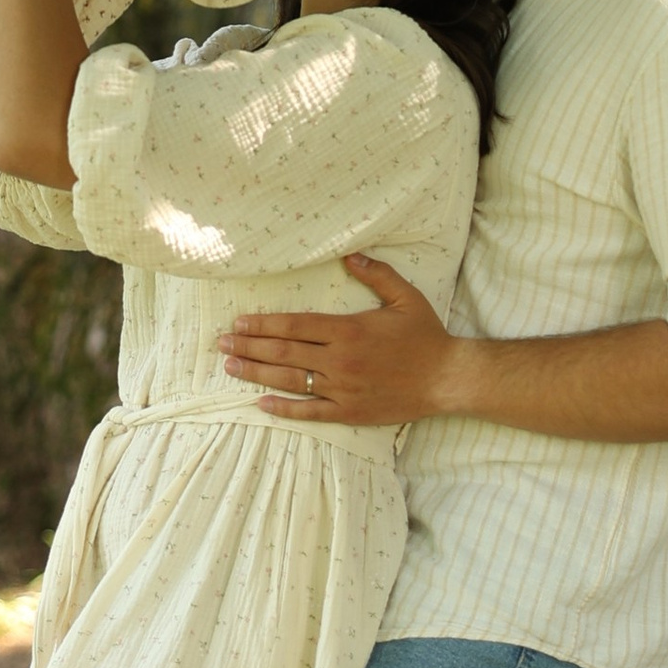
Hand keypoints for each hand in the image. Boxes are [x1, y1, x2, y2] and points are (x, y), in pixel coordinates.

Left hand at [221, 257, 462, 424]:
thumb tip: (349, 255)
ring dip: (255, 372)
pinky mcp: (349, 411)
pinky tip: (260, 403)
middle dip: (248, 346)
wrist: (447, 378)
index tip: (239, 321)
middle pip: (283, 352)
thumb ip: (376, 274)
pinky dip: (283, 408)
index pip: (294, 325)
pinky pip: (309, 411)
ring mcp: (342, 388)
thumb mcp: (405, 296)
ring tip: (230, 365)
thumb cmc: (426, 336)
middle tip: (221, 342)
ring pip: (289, 380)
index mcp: (348, 329)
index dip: (263, 324)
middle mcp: (339, 359)